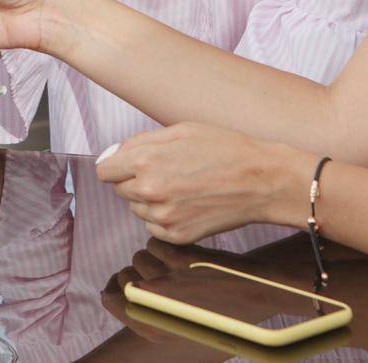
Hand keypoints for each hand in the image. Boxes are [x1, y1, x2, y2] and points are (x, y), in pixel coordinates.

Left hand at [95, 123, 304, 243]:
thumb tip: (114, 154)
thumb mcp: (181, 130)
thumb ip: (141, 142)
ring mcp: (164, 218)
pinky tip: (187, 203)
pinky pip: (154, 226)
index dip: (117, 164)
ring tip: (182, 186)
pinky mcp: (177, 236)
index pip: (106, 171)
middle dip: (135, 179)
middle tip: (166, 170)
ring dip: (150, 198)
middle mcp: (150, 192)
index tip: (129, 162)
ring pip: (137, 208)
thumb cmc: (225, 149)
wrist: (261, 181)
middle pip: (120, 190)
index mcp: (146, 161)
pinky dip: (163, 216)